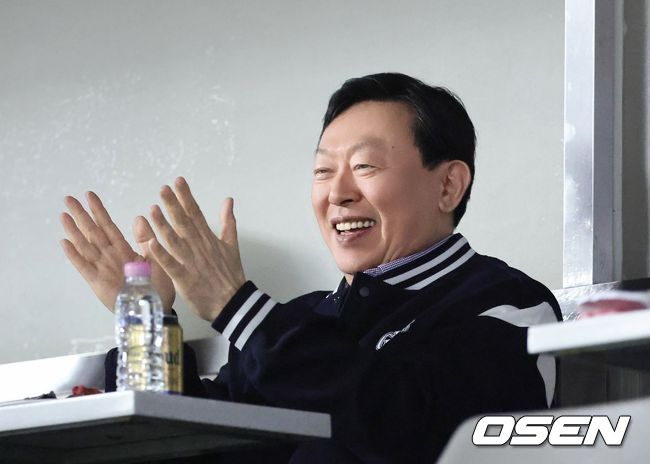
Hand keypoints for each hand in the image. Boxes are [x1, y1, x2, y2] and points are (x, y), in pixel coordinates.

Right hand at [60, 192, 175, 312]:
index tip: (90, 195)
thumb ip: (145, 240)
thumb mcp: (155, 259)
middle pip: (93, 232)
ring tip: (64, 215)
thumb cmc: (157, 286)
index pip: (109, 226)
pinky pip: (84, 266)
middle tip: (68, 198)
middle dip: (81, 215)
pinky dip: (74, 255)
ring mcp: (102, 268)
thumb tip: (139, 216)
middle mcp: (110, 256)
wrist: (155, 309)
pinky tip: (65, 242)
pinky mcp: (98, 282)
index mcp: (124, 249)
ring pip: (86, 245)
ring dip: (74, 231)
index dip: (99, 211)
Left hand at [145, 176, 245, 321]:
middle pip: (184, 223)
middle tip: (162, 189)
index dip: (186, 197)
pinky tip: (150, 243)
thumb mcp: (232, 245)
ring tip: (152, 210)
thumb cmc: (230, 275)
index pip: (196, 213)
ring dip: (163, 225)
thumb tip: (228, 200)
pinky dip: (162, 255)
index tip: (178, 182)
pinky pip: (171, 265)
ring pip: (175, 241)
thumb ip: (228, 221)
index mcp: (209, 239)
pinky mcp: (185, 279)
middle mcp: (199, 247)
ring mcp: (191, 263)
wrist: (233, 302)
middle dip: (173, 205)